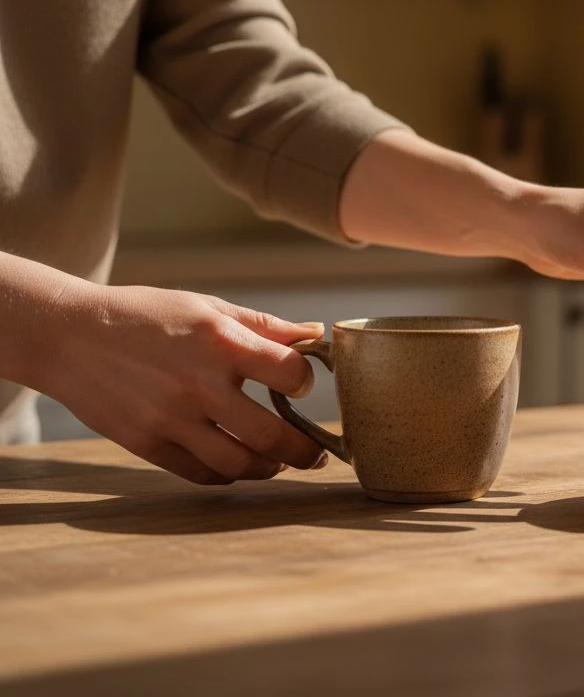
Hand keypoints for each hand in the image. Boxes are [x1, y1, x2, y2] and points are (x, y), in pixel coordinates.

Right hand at [38, 285, 327, 483]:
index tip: (302, 385)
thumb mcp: (207, 307)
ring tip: (279, 461)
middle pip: (272, 435)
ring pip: (239, 464)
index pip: (290, 373)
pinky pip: (201, 474)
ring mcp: (171, 419)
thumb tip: (315, 334)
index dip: (305, 381)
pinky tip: (238, 462)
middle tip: (317, 454)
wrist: (68, 336)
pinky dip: (228, 474)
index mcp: (220, 342)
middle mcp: (199, 385)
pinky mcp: (147, 444)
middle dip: (305, 450)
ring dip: (270, 467)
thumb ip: (264, 326)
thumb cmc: (146, 316)